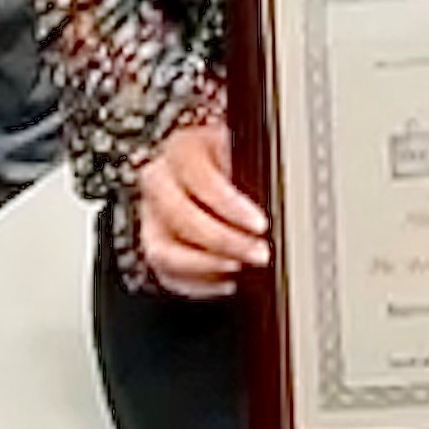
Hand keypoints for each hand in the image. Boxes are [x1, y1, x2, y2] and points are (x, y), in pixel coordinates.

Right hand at [137, 119, 267, 297]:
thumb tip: (279, 197)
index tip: (261, 225)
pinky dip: (196, 283)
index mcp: (181, 149)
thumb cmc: (222, 147)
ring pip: (162, 249)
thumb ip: (249, 169)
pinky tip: (226, 282)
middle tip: (258, 254)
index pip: (201, 180)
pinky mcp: (152, 239)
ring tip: (241, 270)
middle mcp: (158, 180)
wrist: (195, 149)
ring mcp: (149, 213)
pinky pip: (164, 271)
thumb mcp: (238, 144)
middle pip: (180, 217)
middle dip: (223, 241)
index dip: (231, 207)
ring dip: (205, 267)